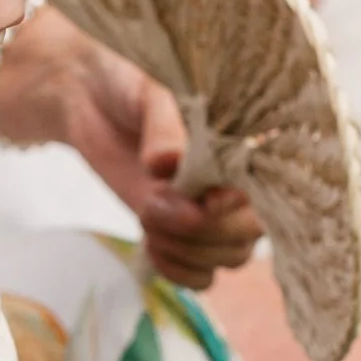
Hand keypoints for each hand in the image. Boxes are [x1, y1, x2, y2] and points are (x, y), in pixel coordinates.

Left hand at [61, 35, 261, 289]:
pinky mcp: (185, 234)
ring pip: (230, 258)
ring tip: (147, 215)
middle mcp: (241, 180)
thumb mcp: (151, 93)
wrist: (91, 96)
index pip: (269, 188)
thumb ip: (164, 129)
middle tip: (154, 204)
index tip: (203, 200)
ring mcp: (214, 211)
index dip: (238, 203)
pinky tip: (150, 243)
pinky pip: (203, 277)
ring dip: (186, 250)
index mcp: (249, 141)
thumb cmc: (131, 83)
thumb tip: (167, 165)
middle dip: (202, 230)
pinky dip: (178, 271)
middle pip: (250, 233)